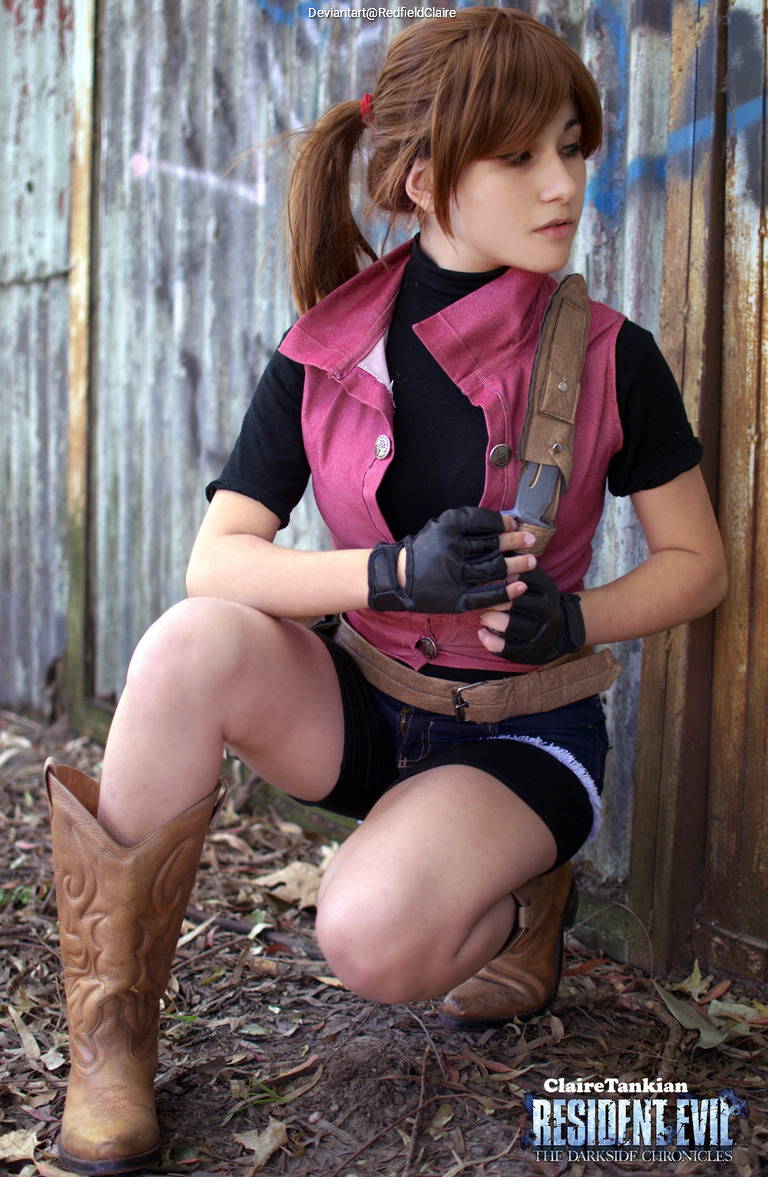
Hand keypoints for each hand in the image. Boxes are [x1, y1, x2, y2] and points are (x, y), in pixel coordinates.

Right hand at [368, 507, 527, 613]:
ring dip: (516, 564)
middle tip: (532, 541)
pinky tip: (520, 586)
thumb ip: (468, 522)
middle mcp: (451, 551)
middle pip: (491, 545)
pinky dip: (505, 591)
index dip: (502, 524)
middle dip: (515, 543)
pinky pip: (486, 595)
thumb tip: (505, 524)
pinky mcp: (455, 599)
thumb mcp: (440, 526)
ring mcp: (454, 576)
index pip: (482, 522)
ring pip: (493, 569)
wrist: (398, 579)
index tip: (515, 526)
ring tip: (532, 562)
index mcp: (447, 529)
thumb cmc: (424, 550)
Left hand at [479, 565, 585, 663]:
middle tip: (482, 600)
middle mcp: (546, 610)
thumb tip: (497, 546)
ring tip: (483, 615)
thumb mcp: (536, 579)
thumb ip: (519, 565)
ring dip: (492, 620)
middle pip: (516, 603)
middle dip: (493, 600)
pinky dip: (493, 642)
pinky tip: (482, 633)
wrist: (565, 627)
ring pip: (512, 627)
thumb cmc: (539, 598)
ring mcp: (540, 633)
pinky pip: (510, 650)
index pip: (521, 581)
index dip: (500, 580)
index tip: (486, 579)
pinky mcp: (532, 652)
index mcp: (546, 590)